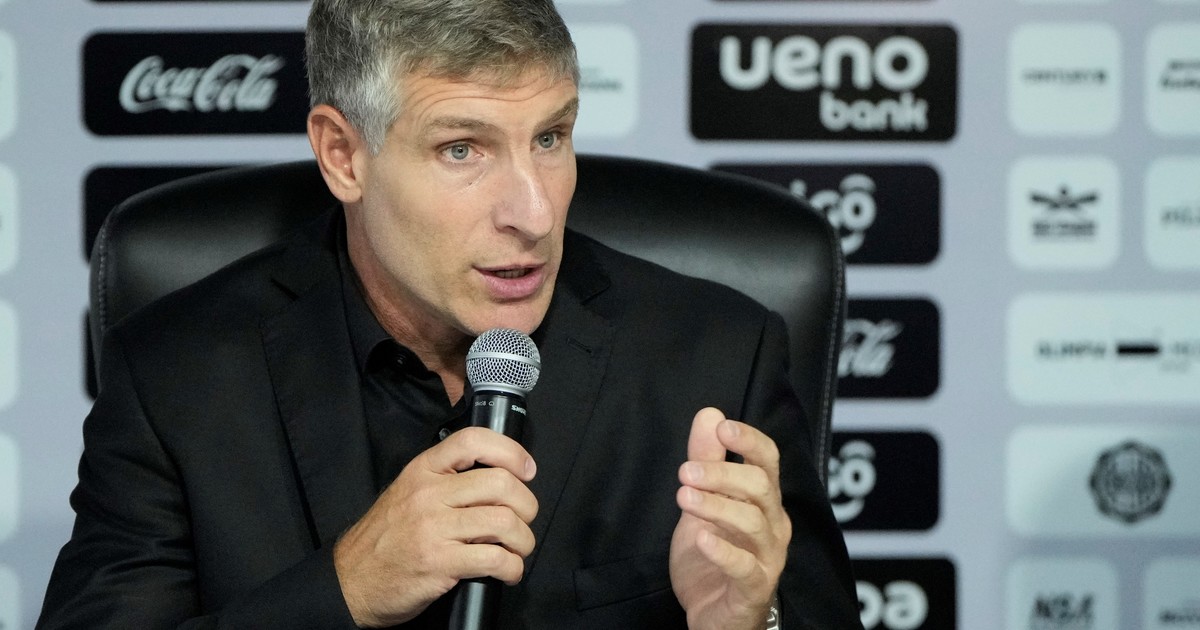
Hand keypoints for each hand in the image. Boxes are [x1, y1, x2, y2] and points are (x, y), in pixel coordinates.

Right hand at [332, 427, 538, 627]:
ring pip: (504, 522)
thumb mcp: (408, 493)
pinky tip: (507, 571)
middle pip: (501, 484)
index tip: (526, 469)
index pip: (473, 441)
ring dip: (523, 540)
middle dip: (527, 505)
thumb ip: (447, 482)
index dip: (510, 451)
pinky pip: (495, 559)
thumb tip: (499, 481)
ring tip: (518, 549)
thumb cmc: (385, 538)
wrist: (351, 580)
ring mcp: (433, 528)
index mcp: (423, 470)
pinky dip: (512, 567)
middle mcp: (429, 494)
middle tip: (524, 520)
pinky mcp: (439, 562)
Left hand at [670, 408, 791, 629]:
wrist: (714, 614)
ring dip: (716, 505)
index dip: (749, 440)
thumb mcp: (701, 503)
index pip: (768, 460)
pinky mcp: (755, 588)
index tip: (722, 427)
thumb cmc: (713, 555)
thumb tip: (709, 414)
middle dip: (722, 473)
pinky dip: (723, 550)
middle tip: (685, 472)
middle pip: (760, 486)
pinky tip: (700, 538)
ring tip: (683, 498)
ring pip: (752, 521)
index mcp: (764, 501)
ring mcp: (768, 557)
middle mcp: (774, 525)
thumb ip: (706, 460)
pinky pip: (746, 567)